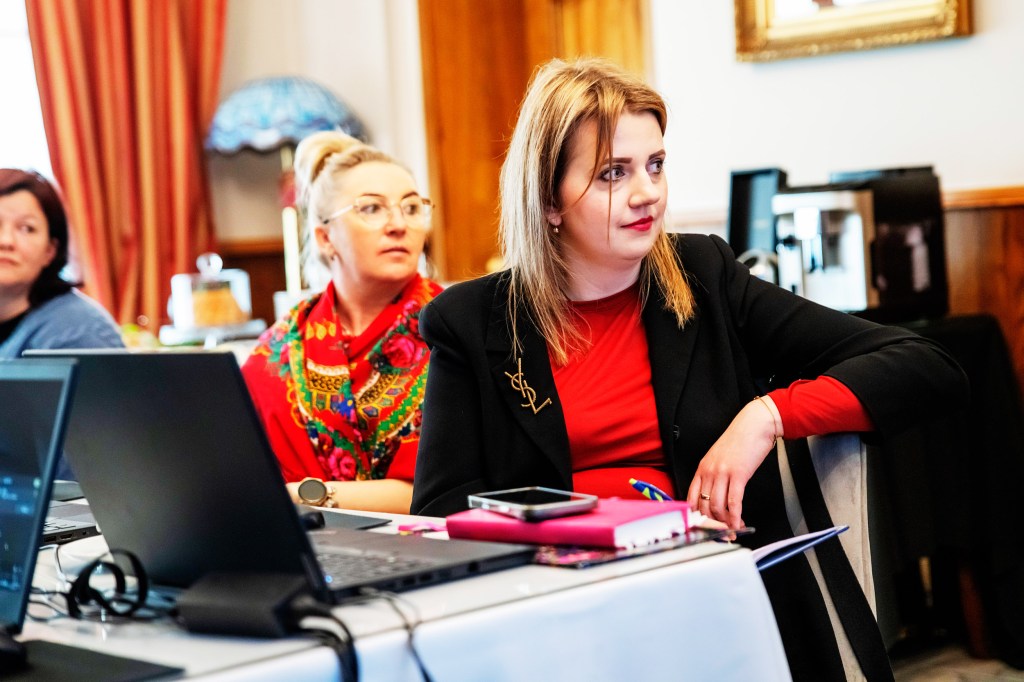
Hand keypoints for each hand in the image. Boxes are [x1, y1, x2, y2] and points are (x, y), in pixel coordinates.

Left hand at [686, 399, 779, 528]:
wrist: (754, 425)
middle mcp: (708, 471)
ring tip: (734, 529)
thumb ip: (714, 475)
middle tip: (722, 534)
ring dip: (726, 523)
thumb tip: (715, 497)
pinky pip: (734, 501)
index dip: (697, 516)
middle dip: (713, 524)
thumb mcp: (719, 458)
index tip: (704, 527)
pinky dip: (735, 516)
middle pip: (704, 506)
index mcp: (702, 468)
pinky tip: (739, 523)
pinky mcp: (738, 474)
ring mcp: (722, 473)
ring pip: (717, 507)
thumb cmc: (740, 441)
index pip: (692, 498)